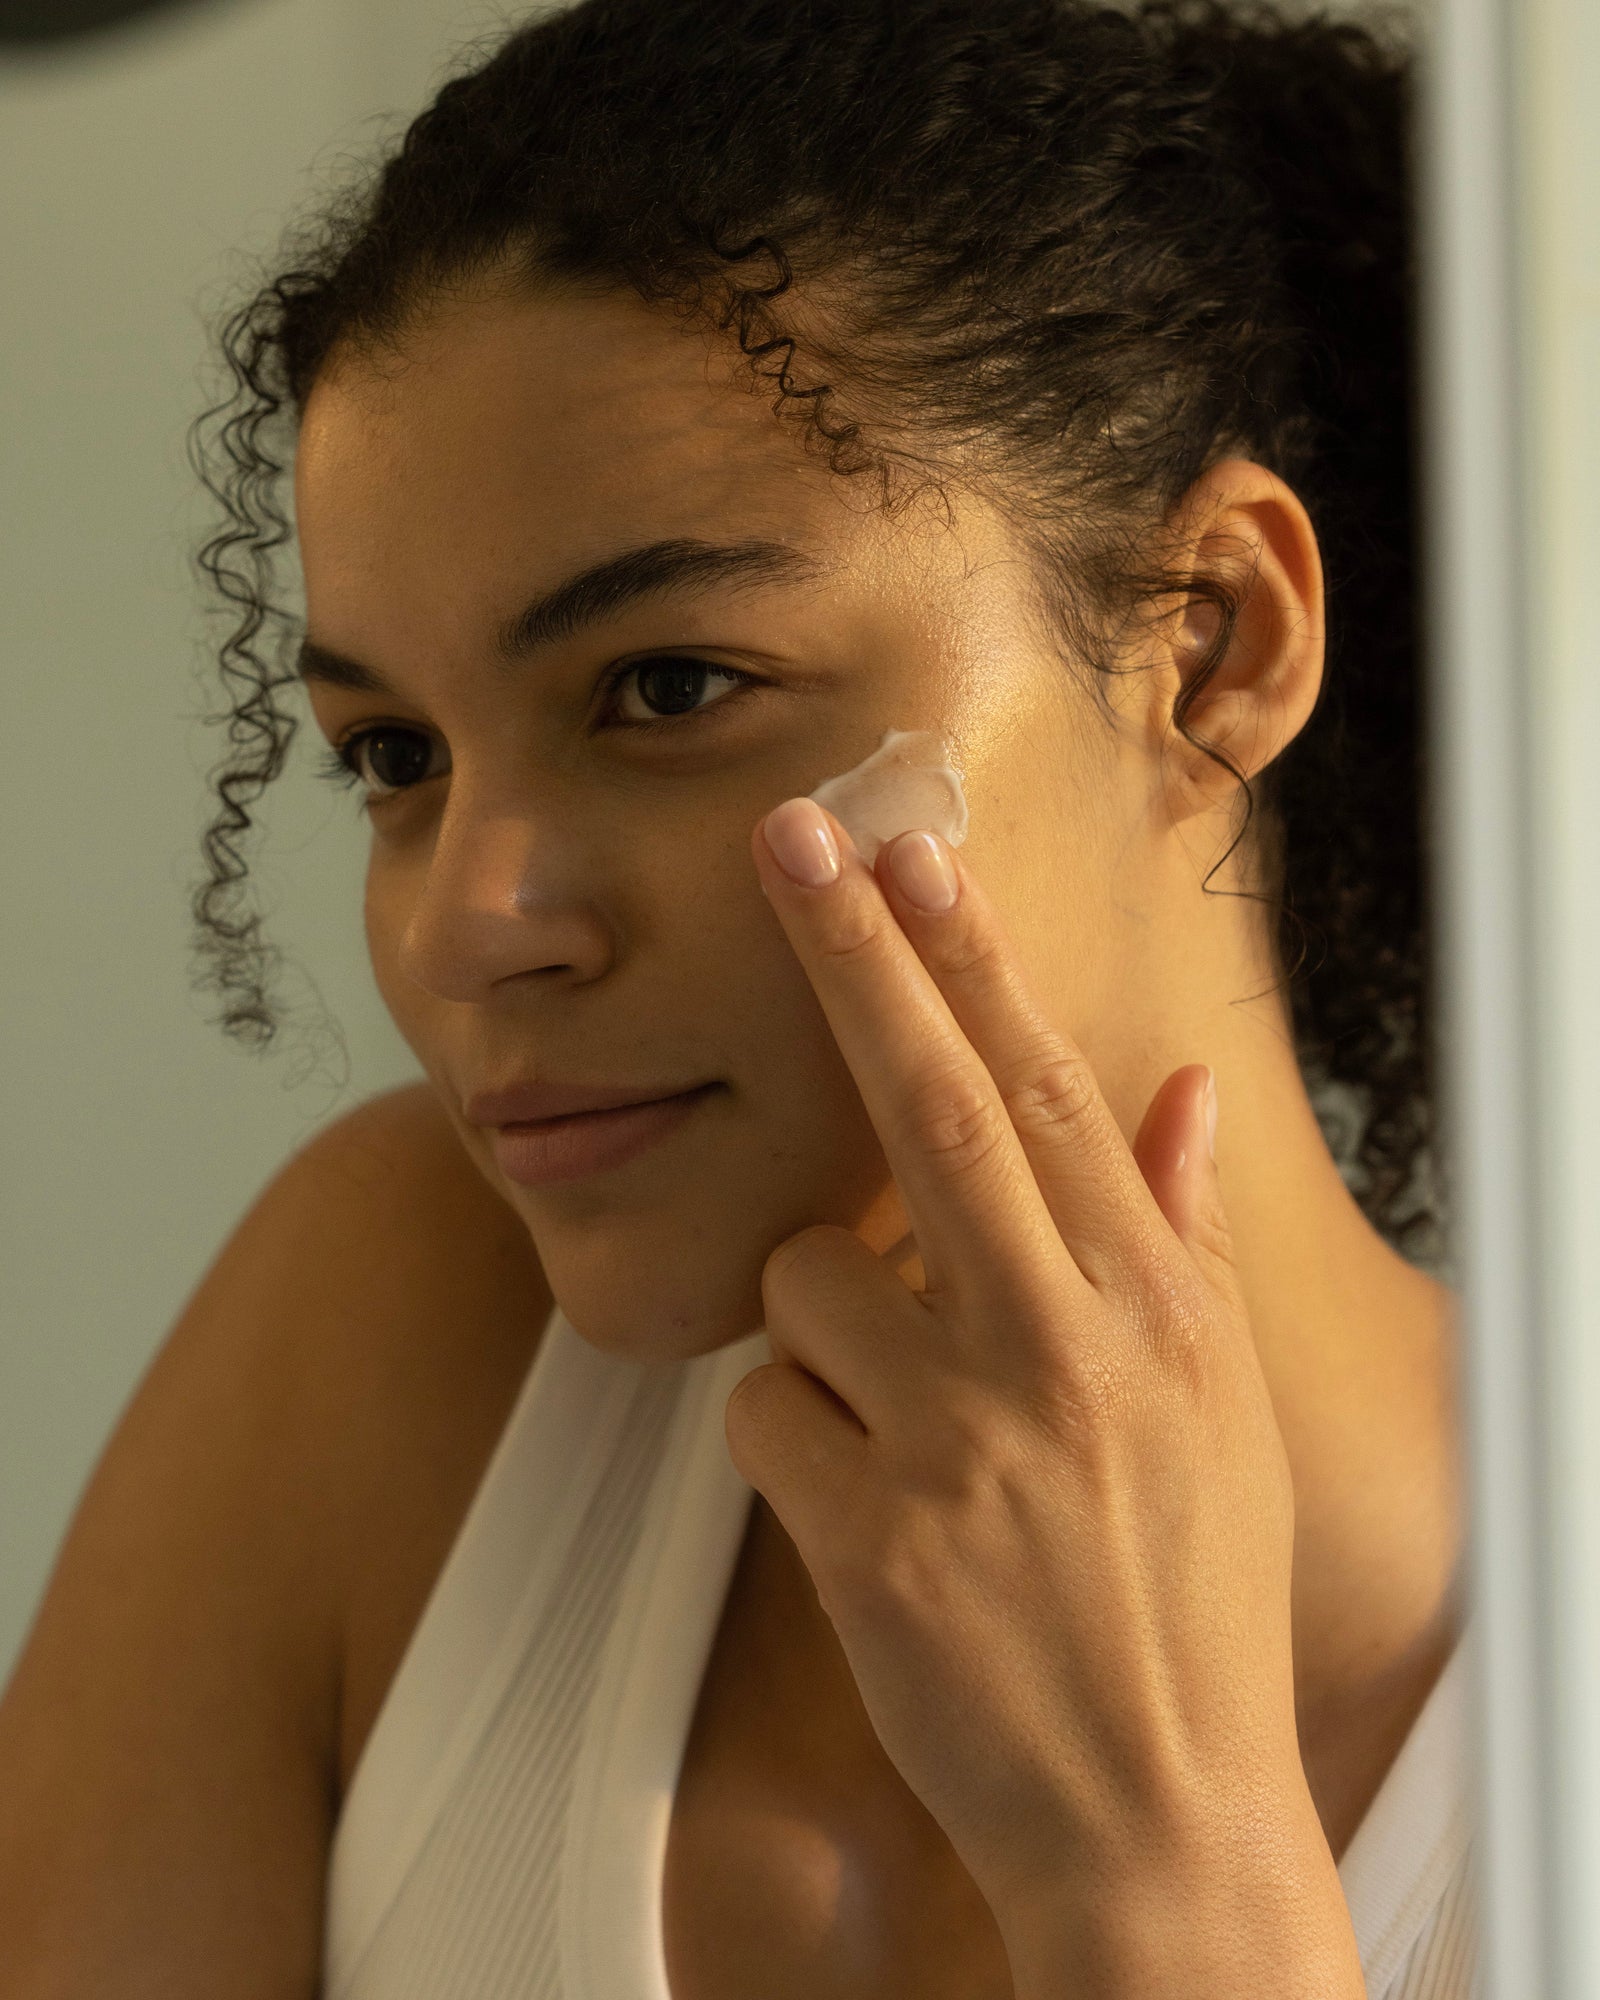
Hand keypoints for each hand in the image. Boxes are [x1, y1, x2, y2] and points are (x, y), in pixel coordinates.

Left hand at [724, 796, 1365, 1997]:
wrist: (1159, 1817)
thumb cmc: (1188, 1598)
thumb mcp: (1222, 1410)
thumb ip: (1184, 1238)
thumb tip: (1173, 1096)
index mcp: (1152, 1308)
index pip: (1043, 1091)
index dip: (968, 961)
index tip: (910, 854)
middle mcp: (1062, 1350)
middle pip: (929, 1108)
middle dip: (853, 955)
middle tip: (790, 840)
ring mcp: (961, 1442)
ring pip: (807, 1280)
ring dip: (825, 1326)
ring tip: (902, 1422)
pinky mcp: (870, 1538)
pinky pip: (765, 1413)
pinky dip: (794, 1438)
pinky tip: (868, 1507)